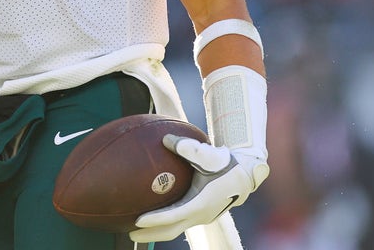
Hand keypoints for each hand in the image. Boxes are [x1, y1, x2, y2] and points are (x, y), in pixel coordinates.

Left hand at [128, 135, 267, 242]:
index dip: (155, 220)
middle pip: (170, 230)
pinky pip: (179, 221)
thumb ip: (189, 147)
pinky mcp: (200, 214)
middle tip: (129, 234)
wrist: (245, 174)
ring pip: (175, 228)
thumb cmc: (226, 163)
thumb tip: (166, 139)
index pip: (173, 216)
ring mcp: (200, 217)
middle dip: (149, 234)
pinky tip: (152, 214)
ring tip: (134, 229)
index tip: (138, 221)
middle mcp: (200, 215)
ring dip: (155, 231)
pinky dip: (165, 222)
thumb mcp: (209, 154)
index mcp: (200, 203)